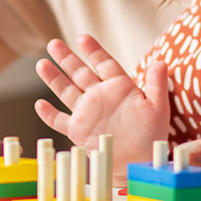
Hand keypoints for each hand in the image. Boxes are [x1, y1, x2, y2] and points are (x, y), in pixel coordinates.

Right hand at [34, 34, 169, 176]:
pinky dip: (49, 114)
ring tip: (41, 64)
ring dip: (54, 79)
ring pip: (67, 91)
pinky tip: (39, 104)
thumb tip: (161, 62)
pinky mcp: (79, 131)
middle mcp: (100, 97)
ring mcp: (88, 113)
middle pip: (80, 73)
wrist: (139, 162)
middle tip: (53, 43)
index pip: (104, 63)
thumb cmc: (151, 135)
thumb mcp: (157, 108)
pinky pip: (60, 121)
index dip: (93, 51)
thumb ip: (157, 85)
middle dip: (67, 58)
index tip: (82, 38)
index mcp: (119, 87)